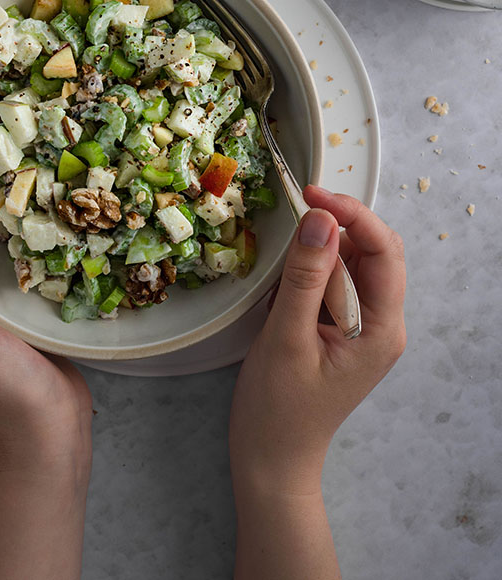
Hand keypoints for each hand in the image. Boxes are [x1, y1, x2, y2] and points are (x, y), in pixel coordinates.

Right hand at [230, 185, 405, 491]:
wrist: (270, 460)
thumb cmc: (278, 410)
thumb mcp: (287, 337)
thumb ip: (305, 277)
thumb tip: (321, 220)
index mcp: (381, 328)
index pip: (384, 251)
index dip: (352, 214)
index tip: (312, 194)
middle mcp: (380, 324)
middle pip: (371, 253)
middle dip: (337, 227)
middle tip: (296, 211)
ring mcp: (360, 328)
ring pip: (349, 266)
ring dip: (318, 253)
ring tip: (282, 265)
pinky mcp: (339, 331)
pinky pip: (330, 285)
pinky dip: (308, 274)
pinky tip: (283, 292)